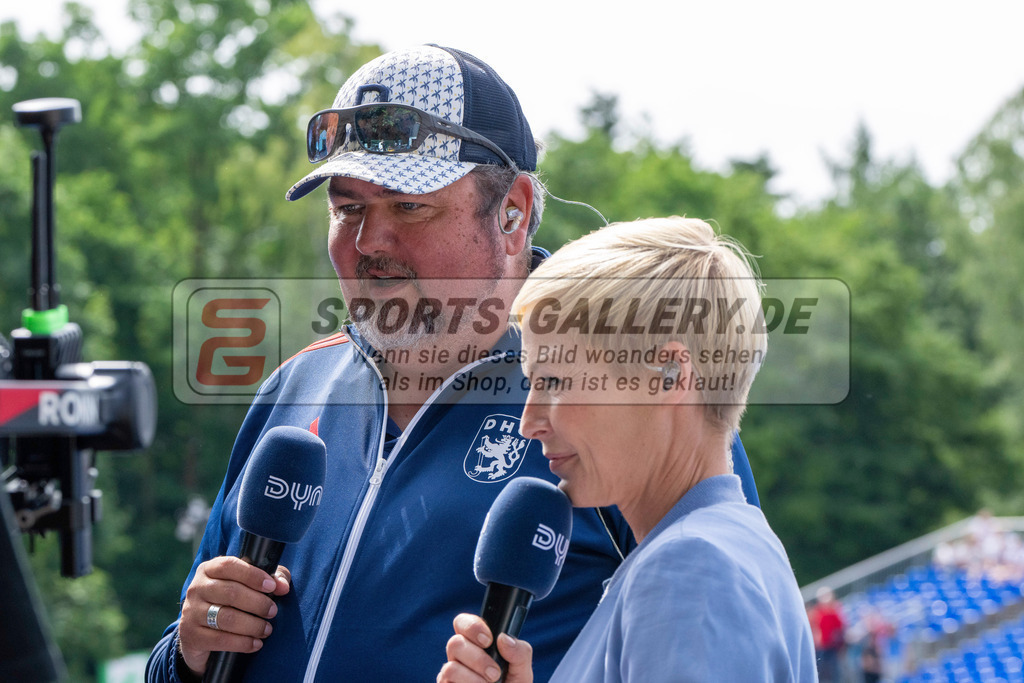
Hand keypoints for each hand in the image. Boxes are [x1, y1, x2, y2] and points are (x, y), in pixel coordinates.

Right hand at [177, 557, 290, 675]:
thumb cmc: (229, 601)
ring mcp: (191, 612)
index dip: (253, 575)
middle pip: (231, 592)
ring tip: (267, 629)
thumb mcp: (246, 584)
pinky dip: (243, 643)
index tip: (272, 586)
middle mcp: (197, 588)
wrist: (199, 632)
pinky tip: (256, 644)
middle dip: (258, 603)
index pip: (230, 565)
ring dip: (253, 625)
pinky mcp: (191, 636)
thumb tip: (283, 586)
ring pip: (226, 618)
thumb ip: (270, 579)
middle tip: (273, 611)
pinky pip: (220, 640)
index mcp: (209, 569)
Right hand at [438, 613, 532, 682]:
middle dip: (477, 659)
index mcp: (478, 644)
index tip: (489, 640)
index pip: (463, 623)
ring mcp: (451, 674)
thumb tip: (503, 638)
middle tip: (495, 673)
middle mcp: (461, 656)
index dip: (473, 626)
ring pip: (450, 667)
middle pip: (455, 643)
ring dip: (473, 679)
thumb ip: (520, 652)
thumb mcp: (522, 671)